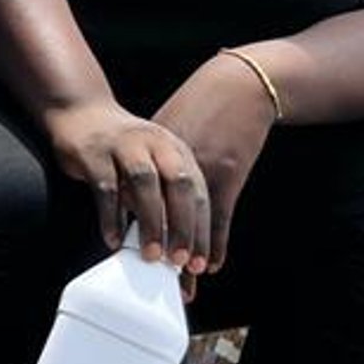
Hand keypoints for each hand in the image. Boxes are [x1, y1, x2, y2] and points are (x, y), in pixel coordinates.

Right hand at [41, 95, 210, 268]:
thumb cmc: (121, 149)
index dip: (201, 229)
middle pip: (178, 184)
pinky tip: (113, 240)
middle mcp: (154, 143)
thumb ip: (165, 197)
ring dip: (150, 222)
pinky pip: (106, 188)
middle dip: (182, 226)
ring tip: (150, 255)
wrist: (80, 113)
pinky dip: (112, 217)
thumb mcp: (152, 164)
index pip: (197, 191)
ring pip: (145, 183)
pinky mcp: (94, 153)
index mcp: (175, 149)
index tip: (199, 263)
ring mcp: (124, 145)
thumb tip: (176, 247)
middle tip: (179, 261)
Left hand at [150, 55, 277, 276]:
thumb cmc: (204, 104)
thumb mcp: (170, 123)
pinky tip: (210, 263)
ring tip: (182, 279)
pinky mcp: (229, 173)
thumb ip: (154, 153)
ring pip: (191, 220)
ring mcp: (202, 168)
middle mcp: (173, 161)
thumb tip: (137, 186)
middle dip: (158, 245)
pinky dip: (214, 242)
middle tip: (152, 274)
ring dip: (187, 251)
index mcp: (155, 149)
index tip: (124, 249)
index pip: (136, 193)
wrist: (239, 84)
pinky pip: (219, 216)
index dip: (131, 223)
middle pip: (161, 212)